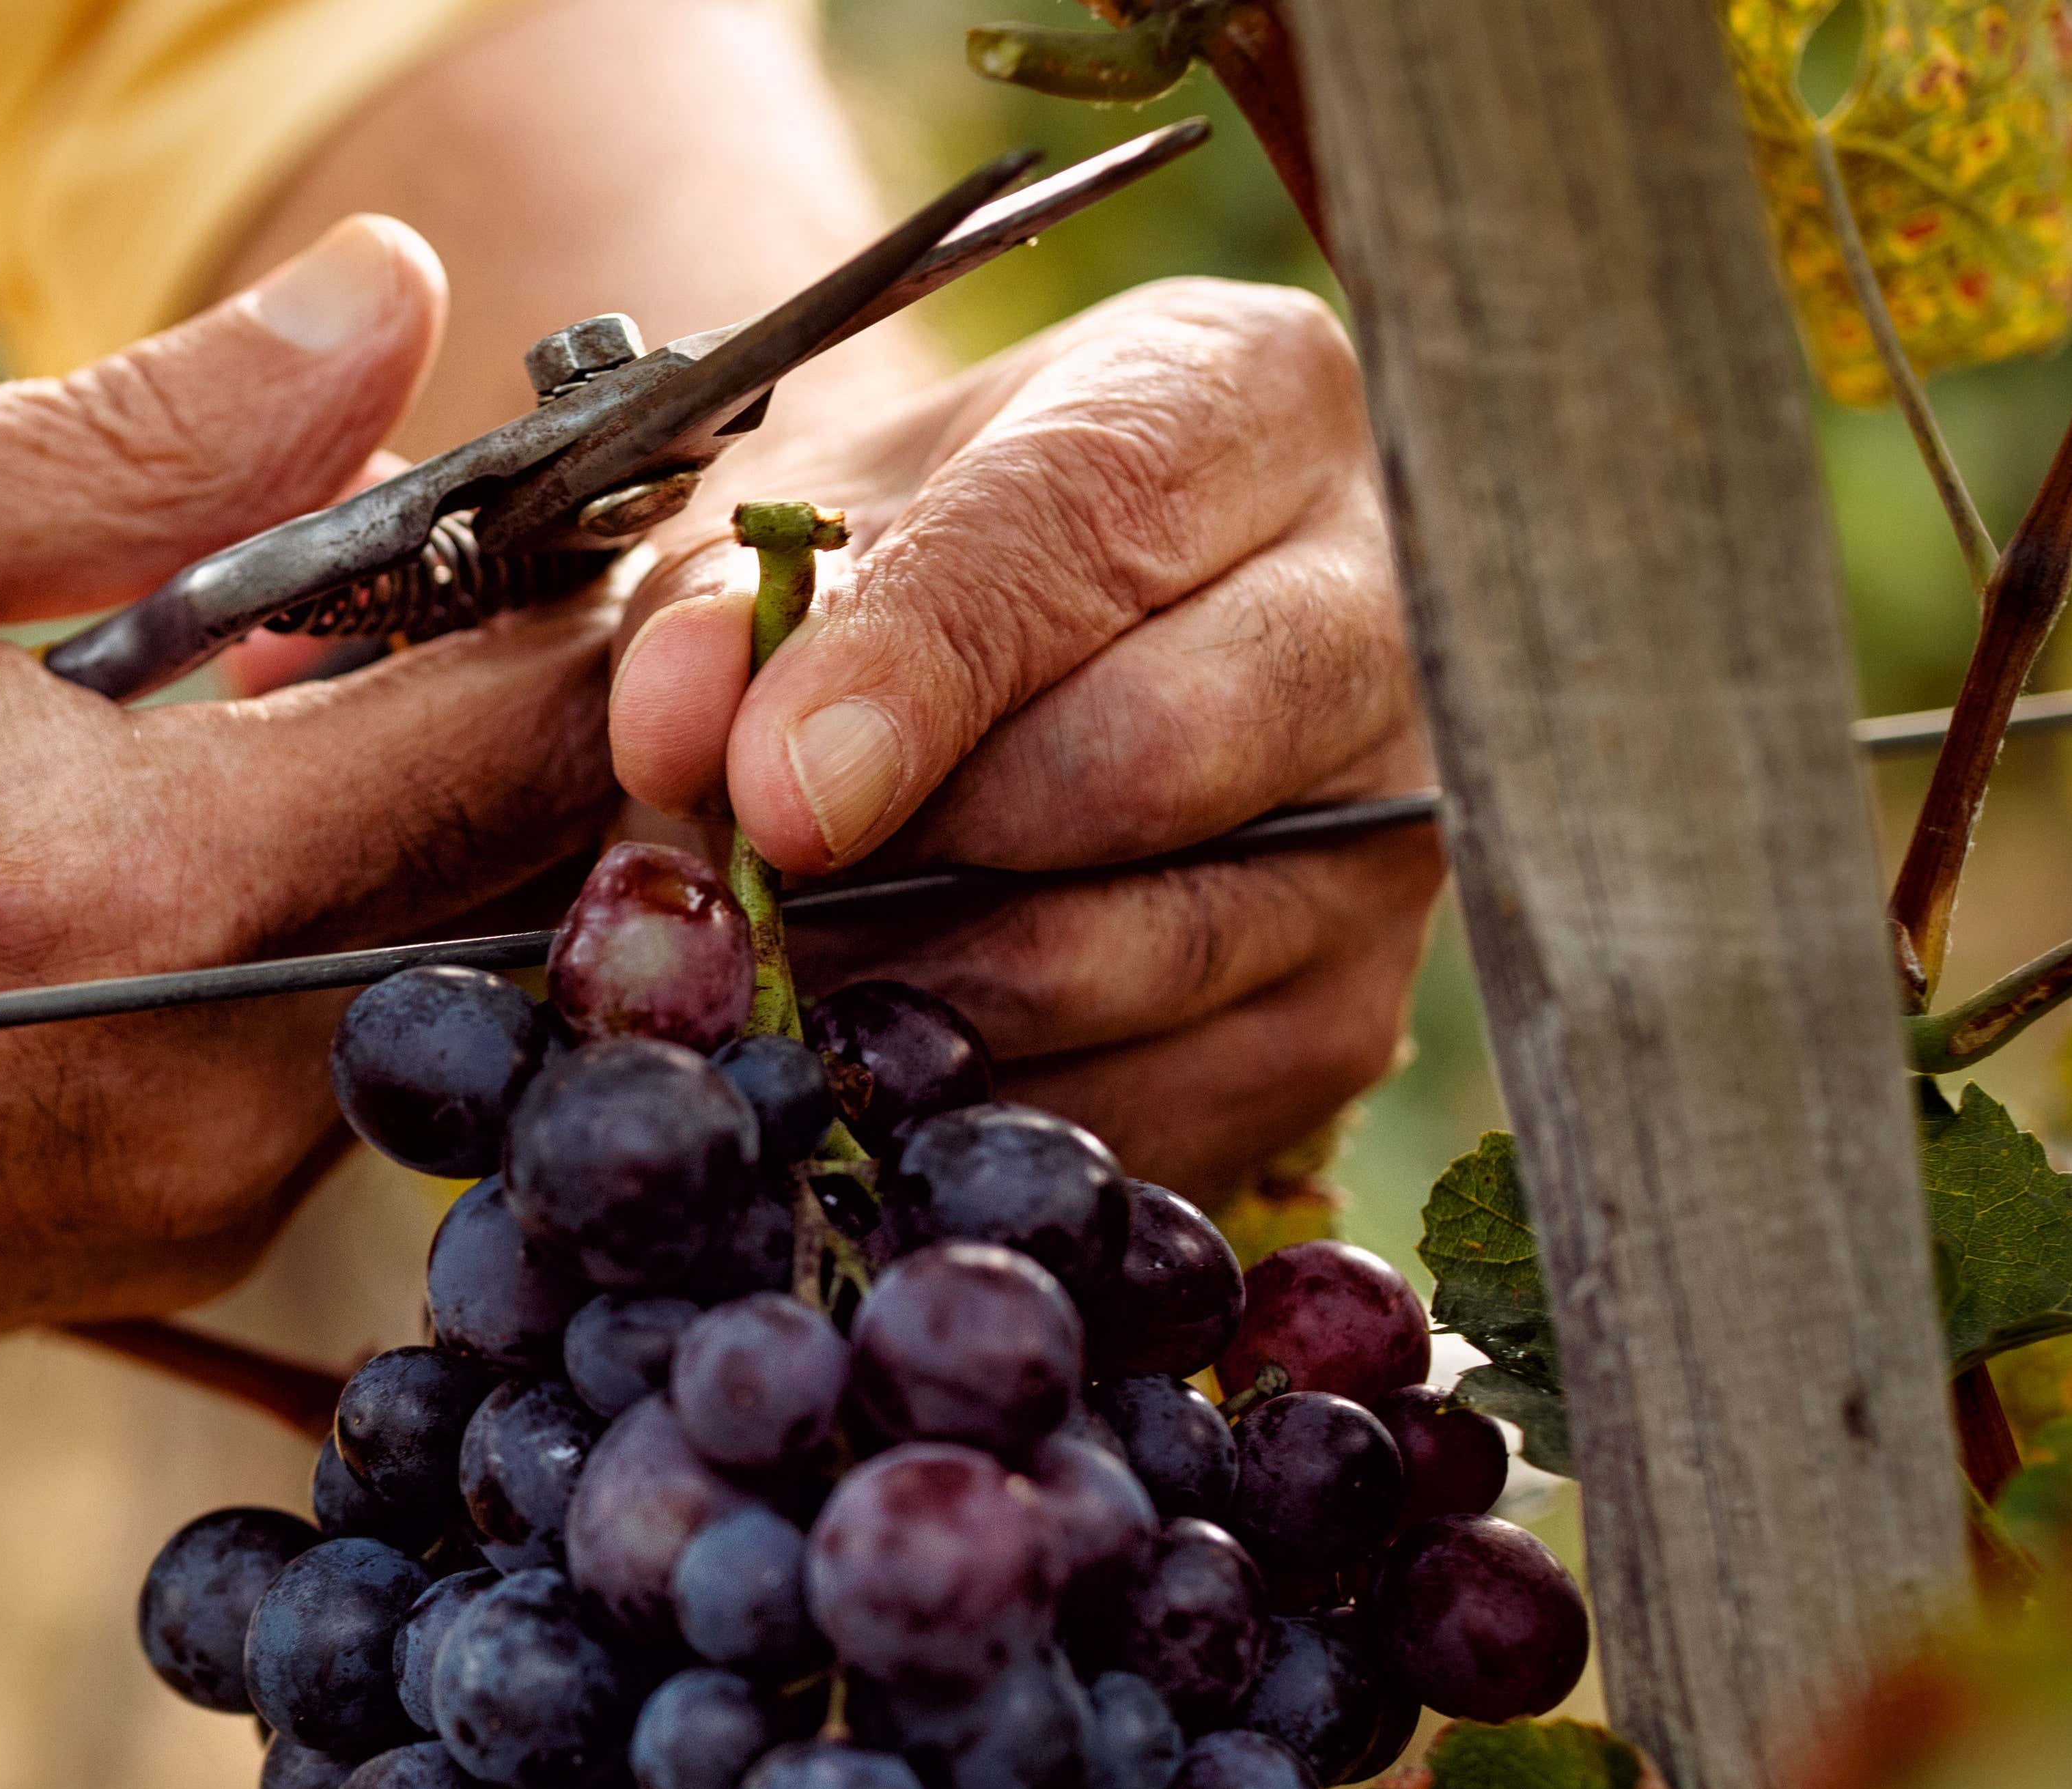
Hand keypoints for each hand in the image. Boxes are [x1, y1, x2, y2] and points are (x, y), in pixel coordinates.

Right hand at [0, 217, 620, 1385]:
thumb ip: (144, 430)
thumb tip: (389, 306)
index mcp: (144, 898)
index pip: (546, 730)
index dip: (610, 581)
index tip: (605, 473)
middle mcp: (210, 1100)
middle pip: (539, 876)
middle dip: (526, 698)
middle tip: (430, 548)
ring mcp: (181, 1218)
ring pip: (433, 977)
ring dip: (398, 817)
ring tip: (253, 674)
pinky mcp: (128, 1270)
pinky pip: (316, 1069)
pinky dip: (296, 929)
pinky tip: (142, 822)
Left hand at [602, 279, 1441, 1188]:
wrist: (1038, 661)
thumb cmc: (914, 558)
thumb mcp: (797, 532)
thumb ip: (721, 612)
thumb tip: (680, 736)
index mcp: (1242, 396)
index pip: (1081, 529)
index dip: (911, 674)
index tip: (774, 797)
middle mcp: (1374, 595)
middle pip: (1154, 757)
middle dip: (919, 848)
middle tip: (753, 896)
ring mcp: (1391, 819)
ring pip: (1153, 951)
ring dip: (925, 994)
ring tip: (786, 975)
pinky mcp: (1353, 1011)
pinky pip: (1158, 1104)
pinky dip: (986, 1109)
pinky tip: (888, 1061)